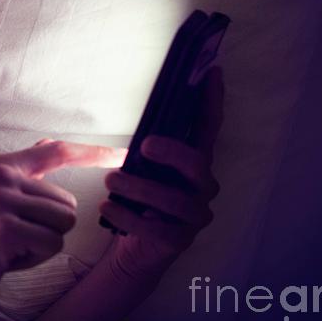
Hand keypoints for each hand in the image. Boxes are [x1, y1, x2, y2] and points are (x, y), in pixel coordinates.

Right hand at [0, 139, 124, 320]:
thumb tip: (50, 143)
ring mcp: (2, 200)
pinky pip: (53, 244)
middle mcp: (0, 175)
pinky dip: (34, 260)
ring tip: (10, 249)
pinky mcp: (7, 228)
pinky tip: (6, 261)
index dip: (94, 152)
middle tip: (13, 240)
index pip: (57, 150)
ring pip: (65, 223)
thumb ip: (24, 173)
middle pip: (69, 202)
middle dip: (50, 229)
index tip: (125, 154)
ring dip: (43, 244)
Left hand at [99, 66, 224, 278]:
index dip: (212, 102)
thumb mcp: (141, 169)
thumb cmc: (138, 200)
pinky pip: (155, 229)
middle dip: (172, 153)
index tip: (213, 72)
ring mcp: (195, 216)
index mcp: (194, 165)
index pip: (208, 129)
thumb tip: (140, 123)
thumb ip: (147, 148)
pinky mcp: (179, 241)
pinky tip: (108, 207)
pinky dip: (128, 216)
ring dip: (138, 188)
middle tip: (143, 145)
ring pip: (173, 199)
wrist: (134, 248)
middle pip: (199, 166)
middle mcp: (203, 189)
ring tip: (110, 181)